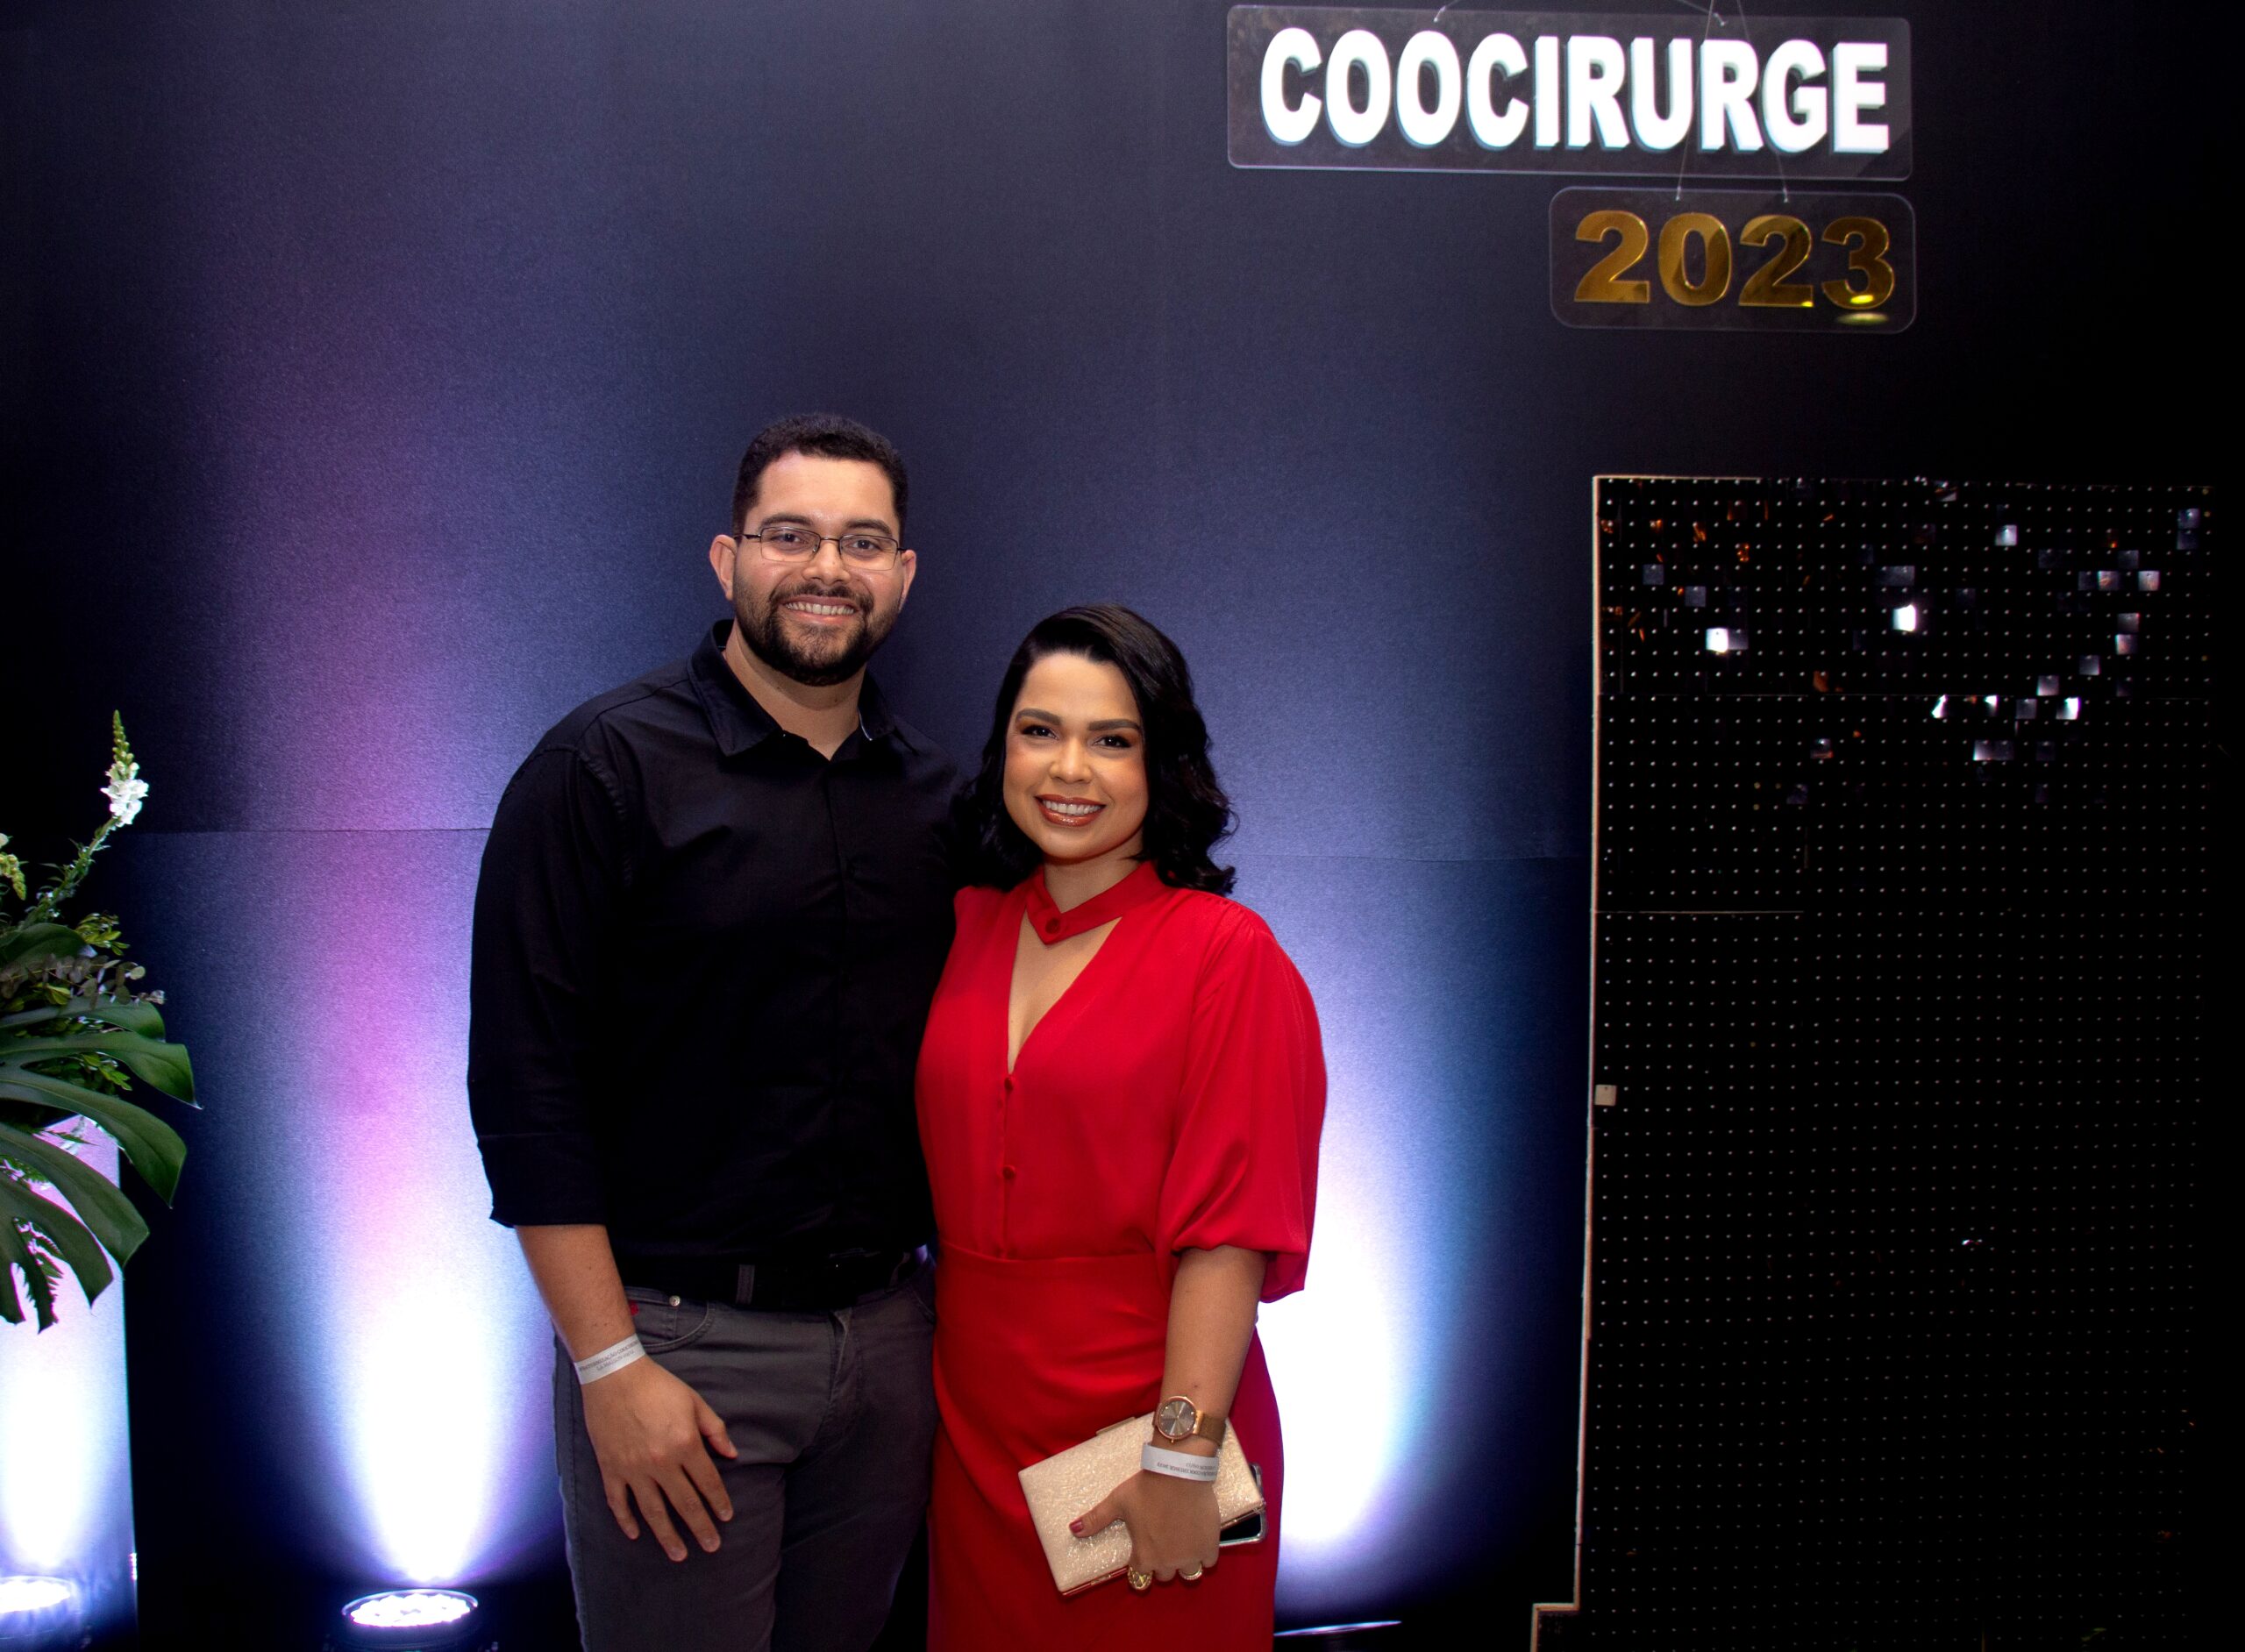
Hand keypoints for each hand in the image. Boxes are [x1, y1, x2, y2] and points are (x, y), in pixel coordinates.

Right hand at [580, 1356, 737, 1560]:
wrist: (615, 1376)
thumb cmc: (658, 1387)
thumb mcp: (695, 1402)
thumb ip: (715, 1430)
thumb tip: (732, 1455)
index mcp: (685, 1445)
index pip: (708, 1483)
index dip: (719, 1502)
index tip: (726, 1518)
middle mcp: (661, 1463)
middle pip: (685, 1504)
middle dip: (700, 1527)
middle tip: (711, 1546)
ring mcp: (633, 1469)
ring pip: (653, 1511)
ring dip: (667, 1536)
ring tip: (679, 1555)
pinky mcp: (610, 1469)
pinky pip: (618, 1502)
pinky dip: (626, 1521)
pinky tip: (635, 1535)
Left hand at [1072, 1468, 1220, 1586]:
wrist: (1179, 1471)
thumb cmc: (1146, 1487)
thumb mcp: (1117, 1502)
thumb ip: (1096, 1519)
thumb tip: (1073, 1530)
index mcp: (1145, 1557)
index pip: (1139, 1577)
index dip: (1141, 1564)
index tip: (1143, 1551)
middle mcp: (1168, 1562)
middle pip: (1164, 1575)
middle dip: (1162, 1563)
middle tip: (1162, 1542)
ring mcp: (1190, 1555)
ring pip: (1187, 1573)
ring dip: (1184, 1562)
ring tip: (1181, 1544)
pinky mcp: (1209, 1544)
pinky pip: (1208, 1561)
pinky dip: (1204, 1554)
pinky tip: (1199, 1540)